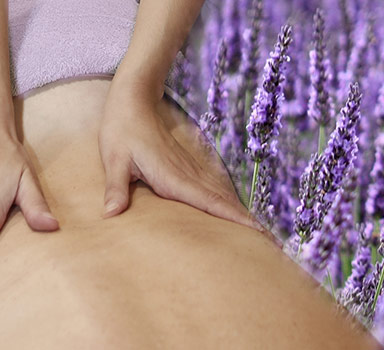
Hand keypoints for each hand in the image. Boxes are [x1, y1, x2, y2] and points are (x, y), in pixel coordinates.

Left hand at [98, 85, 260, 230]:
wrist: (134, 102)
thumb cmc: (121, 131)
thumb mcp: (114, 159)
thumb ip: (116, 188)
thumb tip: (111, 214)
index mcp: (173, 177)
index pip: (209, 202)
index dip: (233, 218)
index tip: (256, 231)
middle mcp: (188, 175)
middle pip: (223, 202)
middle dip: (247, 223)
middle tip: (272, 243)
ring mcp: (190, 171)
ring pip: (221, 197)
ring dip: (240, 215)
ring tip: (261, 234)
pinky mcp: (187, 169)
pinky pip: (212, 191)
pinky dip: (226, 204)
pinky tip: (233, 213)